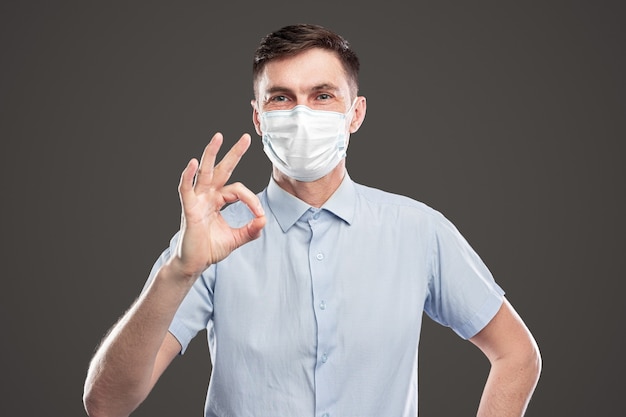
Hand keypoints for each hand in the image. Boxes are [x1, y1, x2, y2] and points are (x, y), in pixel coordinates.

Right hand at [171, 132, 265, 279]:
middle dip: (233, 153)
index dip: (251, 200)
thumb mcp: (236, 239)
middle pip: (221, 170)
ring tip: (218, 137)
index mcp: (218, 200)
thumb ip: (250, 230)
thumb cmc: (210, 249)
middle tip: (245, 137)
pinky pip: (186, 189)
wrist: (194, 264)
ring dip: (211, 154)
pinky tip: (194, 163)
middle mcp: (207, 196)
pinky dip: (188, 175)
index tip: (260, 214)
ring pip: (205, 172)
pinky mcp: (189, 209)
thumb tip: (264, 220)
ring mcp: (197, 200)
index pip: (238, 190)